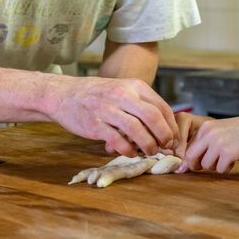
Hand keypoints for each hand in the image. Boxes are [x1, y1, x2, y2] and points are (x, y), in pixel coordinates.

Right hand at [43, 76, 178, 156]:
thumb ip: (141, 105)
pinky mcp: (95, 124)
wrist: (64, 94)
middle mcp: (122, 95)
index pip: (162, 107)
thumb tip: (164, 128)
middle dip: (164, 136)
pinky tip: (130, 153)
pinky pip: (117, 140)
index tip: (174, 140)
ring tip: (151, 152)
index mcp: (134, 86)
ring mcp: (108, 109)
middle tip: (166, 148)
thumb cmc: (98, 95)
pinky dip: (127, 149)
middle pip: (153, 117)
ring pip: (137, 129)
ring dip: (148, 144)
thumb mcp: (123, 90)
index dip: (172, 126)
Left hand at [178, 115, 238, 173]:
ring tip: (226, 158)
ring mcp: (218, 143)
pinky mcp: (228, 153)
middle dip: (196, 166)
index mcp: (206, 127)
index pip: (189, 148)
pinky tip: (233, 160)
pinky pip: (220, 169)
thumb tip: (185, 165)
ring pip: (206, 165)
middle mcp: (210, 134)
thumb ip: (204, 144)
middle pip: (191, 157)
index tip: (195, 165)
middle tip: (206, 166)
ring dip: (216, 166)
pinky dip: (226, 168)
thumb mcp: (219, 132)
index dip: (191, 159)